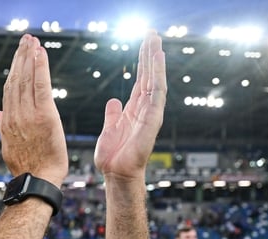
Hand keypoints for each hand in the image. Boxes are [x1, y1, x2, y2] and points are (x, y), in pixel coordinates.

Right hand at [0, 34, 67, 186]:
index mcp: (7, 122)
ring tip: (32, 41)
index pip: (9, 90)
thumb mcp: (9, 146)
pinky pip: (41, 85)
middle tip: (25, 39)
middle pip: (16, 79)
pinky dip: (40, 67)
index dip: (14, 70)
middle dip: (20, 57)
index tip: (18, 56)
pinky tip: (41, 53)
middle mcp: (15, 115)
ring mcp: (28, 114)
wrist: (37, 181)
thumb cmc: (28, 168)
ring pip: (26, 79)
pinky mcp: (44, 115)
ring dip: (29, 57)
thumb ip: (4, 127)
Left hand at [93, 30, 165, 180]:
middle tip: (151, 34)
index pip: (141, 81)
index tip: (144, 45)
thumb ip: (113, 115)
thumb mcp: (109, 130)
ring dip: (155, 60)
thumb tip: (114, 101)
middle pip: (150, 76)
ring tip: (155, 40)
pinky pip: (156, 93)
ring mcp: (150, 114)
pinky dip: (157, 75)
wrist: (116, 174)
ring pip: (155, 81)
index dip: (143, 63)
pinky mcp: (152, 120)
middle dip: (151, 55)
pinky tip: (157, 60)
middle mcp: (145, 110)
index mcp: (134, 110)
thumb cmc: (113, 158)